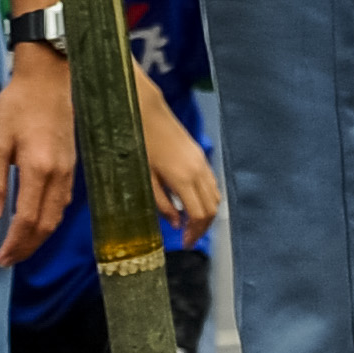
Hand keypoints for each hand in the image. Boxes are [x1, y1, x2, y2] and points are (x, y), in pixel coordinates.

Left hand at [0, 48, 77, 265]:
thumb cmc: (18, 105)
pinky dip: (50, 220)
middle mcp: (58, 176)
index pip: (27, 220)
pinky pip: (63, 203)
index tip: (1, 259)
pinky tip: (38, 222)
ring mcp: (68, 171)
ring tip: (21, 247)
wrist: (48, 79)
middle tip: (8, 260)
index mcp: (38, 170)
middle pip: (46, 226)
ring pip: (57, 217)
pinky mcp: (72, 165)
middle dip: (27, 247)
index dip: (14, 244)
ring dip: (39, 237)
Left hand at [139, 85, 221, 239]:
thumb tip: (175, 223)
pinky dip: (207, 197)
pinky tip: (191, 201)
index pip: (199, 215)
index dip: (194, 232)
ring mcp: (202, 161)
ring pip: (215, 195)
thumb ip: (161, 202)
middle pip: (212, 208)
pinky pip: (211, 183)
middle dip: (203, 227)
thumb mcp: (145, 177)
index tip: (185, 243)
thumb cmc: (138, 142)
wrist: (145, 109)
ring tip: (190, 223)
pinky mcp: (199, 154)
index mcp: (184, 179)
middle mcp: (198, 171)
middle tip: (188, 237)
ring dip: (207, 213)